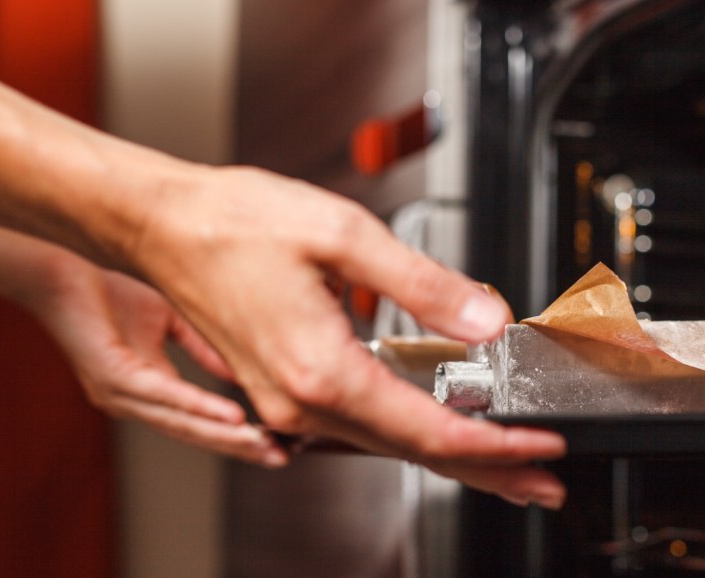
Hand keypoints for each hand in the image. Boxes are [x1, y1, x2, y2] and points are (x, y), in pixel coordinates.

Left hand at [30, 253, 290, 467]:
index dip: (235, 436)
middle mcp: (131, 403)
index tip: (276, 445)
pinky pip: (164, 396)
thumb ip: (200, 348)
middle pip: (193, 434)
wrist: (59, 275)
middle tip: (279, 459)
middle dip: (239, 448)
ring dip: (225, 437)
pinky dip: (200, 407)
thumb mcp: (168, 322)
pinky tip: (230, 416)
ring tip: (261, 445)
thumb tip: (240, 372)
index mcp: (145, 392)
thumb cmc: (107, 294)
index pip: (197, 422)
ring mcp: (119, 395)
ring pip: (181, 423)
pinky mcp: (112, 377)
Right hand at [130, 166, 566, 507]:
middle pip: (414, 453)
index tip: (542, 445)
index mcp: (321, 371)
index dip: (497, 444)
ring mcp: (287, 404)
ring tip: (504, 466)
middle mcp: (301, 402)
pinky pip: (360, 427)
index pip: (431, 430)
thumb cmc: (232, 224)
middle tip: (543, 480)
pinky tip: (434, 432)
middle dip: (488, 470)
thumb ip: (423, 282)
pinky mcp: (281, 391)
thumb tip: (485, 317)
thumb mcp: (343, 235)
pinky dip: (409, 436)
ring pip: (388, 446)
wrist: (161, 225)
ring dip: (451, 458)